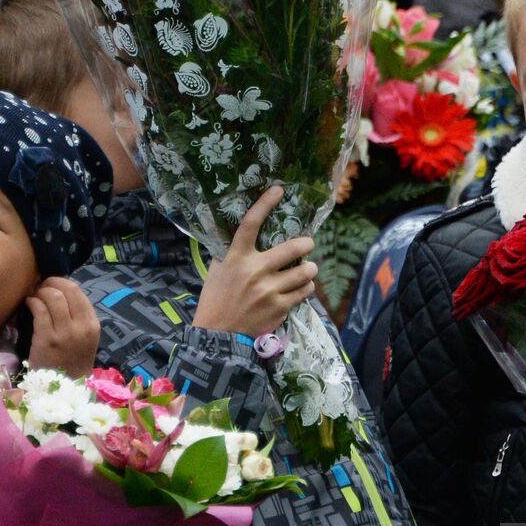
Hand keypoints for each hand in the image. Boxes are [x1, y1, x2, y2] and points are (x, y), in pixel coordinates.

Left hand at [27, 278, 100, 375]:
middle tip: (41, 287)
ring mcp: (65, 334)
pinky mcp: (47, 340)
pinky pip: (39, 310)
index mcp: (92, 325)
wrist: (64, 387)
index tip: (52, 285)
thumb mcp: (85, 338)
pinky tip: (29, 303)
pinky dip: (32, 301)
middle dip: (50, 283)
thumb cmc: (72, 360)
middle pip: (66, 290)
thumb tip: (60, 291)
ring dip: (40, 291)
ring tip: (34, 296)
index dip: (62, 282)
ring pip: (53, 297)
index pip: (78, 292)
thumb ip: (78, 317)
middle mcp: (82, 327)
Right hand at [193, 186, 317, 337]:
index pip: (250, 224)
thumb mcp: (217, 272)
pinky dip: (306, 287)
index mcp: (236, 258)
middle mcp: (255, 271)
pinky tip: (302, 286)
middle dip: (307, 243)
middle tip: (308, 244)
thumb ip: (230, 253)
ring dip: (309, 268)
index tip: (278, 190)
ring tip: (306, 269)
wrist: (219, 336)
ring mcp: (270, 290)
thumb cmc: (216, 300)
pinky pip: (305, 291)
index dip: (265, 204)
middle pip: (294, 248)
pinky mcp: (281, 307)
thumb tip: (243, 234)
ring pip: (306, 271)